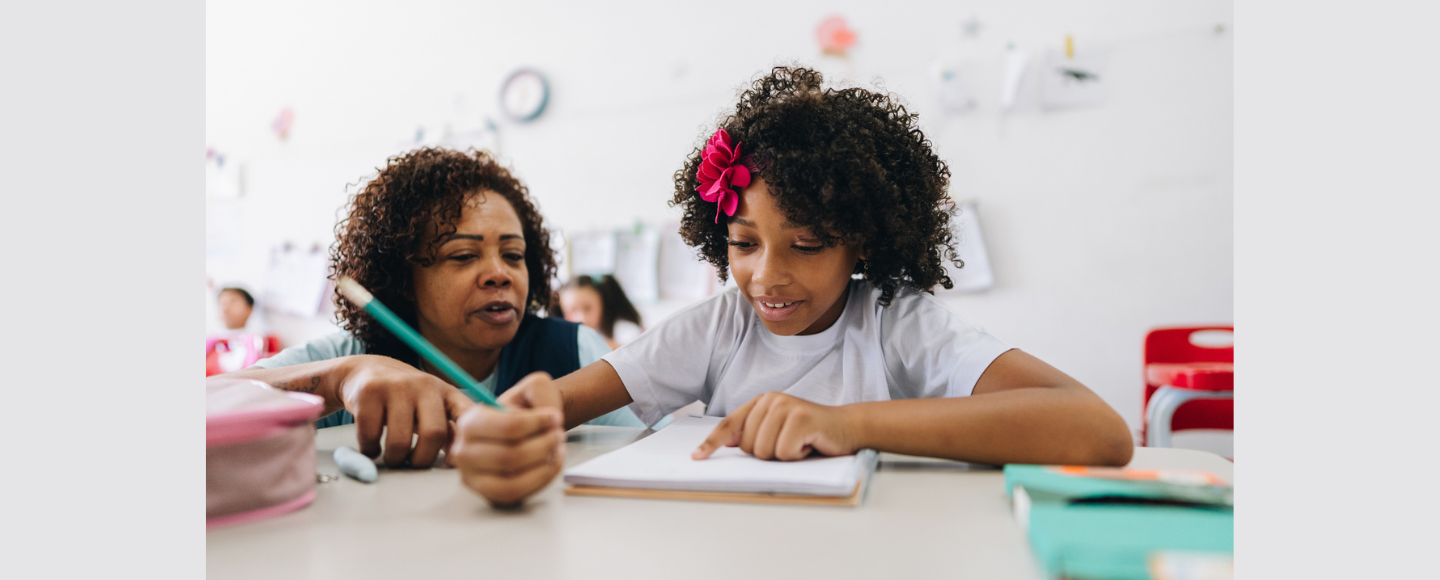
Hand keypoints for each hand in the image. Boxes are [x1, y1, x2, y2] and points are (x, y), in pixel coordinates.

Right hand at [336, 355, 476, 467]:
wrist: (364, 370)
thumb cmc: (404, 398)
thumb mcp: (431, 406)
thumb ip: (447, 428)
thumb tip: (458, 458)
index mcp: (446, 392)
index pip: (467, 414)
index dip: (465, 441)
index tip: (454, 461)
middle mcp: (424, 385)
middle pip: (433, 434)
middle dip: (422, 459)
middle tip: (413, 463)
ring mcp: (396, 386)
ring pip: (400, 441)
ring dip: (394, 458)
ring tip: (392, 456)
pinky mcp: (369, 391)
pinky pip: (370, 436)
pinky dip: (369, 449)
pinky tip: (372, 445)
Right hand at [453, 372, 566, 507]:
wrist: (524, 428)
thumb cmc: (526, 408)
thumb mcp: (534, 387)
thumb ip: (542, 393)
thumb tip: (551, 421)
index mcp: (470, 421)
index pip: (508, 428)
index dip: (538, 424)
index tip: (556, 417)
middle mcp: (464, 451)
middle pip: (510, 457)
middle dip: (544, 446)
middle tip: (559, 435)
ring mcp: (473, 477)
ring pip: (512, 482)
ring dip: (543, 466)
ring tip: (557, 449)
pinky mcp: (487, 493)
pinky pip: (516, 496)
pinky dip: (540, 481)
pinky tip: (551, 463)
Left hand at [692, 392, 859, 460]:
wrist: (847, 428)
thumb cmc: (811, 434)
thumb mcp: (778, 430)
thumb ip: (754, 432)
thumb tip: (728, 441)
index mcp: (762, 402)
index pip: (730, 424)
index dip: (712, 443)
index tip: (697, 457)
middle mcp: (771, 400)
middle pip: (749, 446)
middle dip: (768, 454)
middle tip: (790, 444)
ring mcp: (786, 407)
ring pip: (765, 452)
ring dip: (784, 456)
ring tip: (800, 444)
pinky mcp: (801, 419)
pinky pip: (784, 452)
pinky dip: (797, 456)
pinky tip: (809, 445)